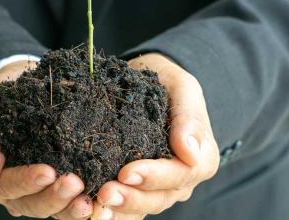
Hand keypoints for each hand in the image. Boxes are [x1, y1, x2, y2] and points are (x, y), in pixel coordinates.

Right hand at [0, 60, 92, 218]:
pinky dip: (81, 207)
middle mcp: (10, 189)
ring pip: (49, 209)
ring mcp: (35, 191)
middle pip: (28, 204)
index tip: (47, 171)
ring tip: (88, 198)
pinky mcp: (56, 187)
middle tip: (75, 183)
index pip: (2, 186)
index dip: (23, 181)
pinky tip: (97, 200)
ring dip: (68, 207)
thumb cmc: (4, 91)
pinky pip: (67, 205)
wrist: (30, 81)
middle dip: (52, 197)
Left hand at [91, 53, 219, 219]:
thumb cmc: (166, 82)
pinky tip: (89, 210)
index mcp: (200, 158)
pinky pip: (125, 209)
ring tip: (94, 207)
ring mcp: (159, 188)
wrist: (146, 82)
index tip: (128, 172)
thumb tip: (189, 152)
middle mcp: (181, 180)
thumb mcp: (182, 87)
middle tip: (104, 193)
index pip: (180, 174)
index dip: (154, 177)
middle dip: (131, 198)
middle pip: (159, 198)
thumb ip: (189, 116)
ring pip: (141, 208)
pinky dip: (110, 212)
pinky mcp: (136, 190)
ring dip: (118, 210)